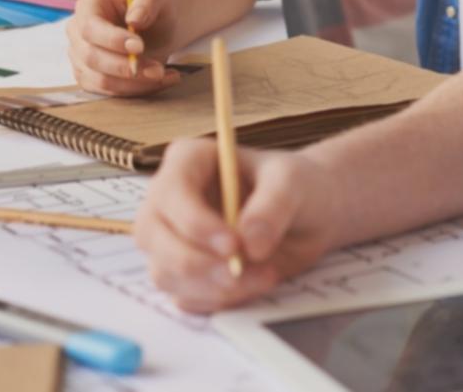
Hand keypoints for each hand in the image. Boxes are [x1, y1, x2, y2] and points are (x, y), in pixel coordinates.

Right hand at [64, 0, 179, 95]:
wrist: (160, 29)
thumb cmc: (155, 10)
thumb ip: (148, 2)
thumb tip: (134, 19)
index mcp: (89, 6)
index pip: (90, 27)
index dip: (112, 40)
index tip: (139, 47)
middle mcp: (78, 32)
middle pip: (91, 57)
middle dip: (125, 67)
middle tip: (158, 69)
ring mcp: (80, 58)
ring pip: (100, 80)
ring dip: (134, 83)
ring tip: (163, 74)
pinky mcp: (90, 79)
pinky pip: (109, 93)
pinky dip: (137, 90)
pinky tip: (161, 81)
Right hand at [135, 138, 338, 312]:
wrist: (309, 216)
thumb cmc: (294, 185)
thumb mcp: (291, 182)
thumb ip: (272, 206)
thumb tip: (249, 243)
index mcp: (188, 161)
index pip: (170, 191)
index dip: (194, 222)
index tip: (232, 245)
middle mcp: (169, 199)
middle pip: (153, 236)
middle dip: (196, 262)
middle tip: (240, 272)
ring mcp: (171, 239)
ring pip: (164, 272)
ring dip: (210, 286)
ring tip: (262, 277)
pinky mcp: (184, 273)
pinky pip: (184, 297)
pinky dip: (216, 300)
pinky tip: (251, 285)